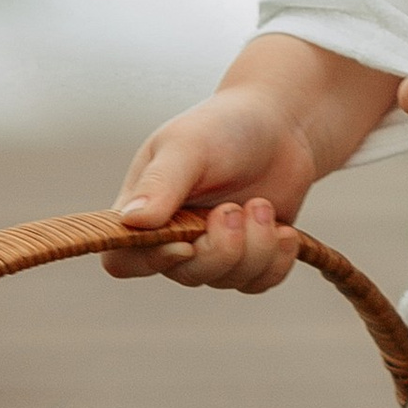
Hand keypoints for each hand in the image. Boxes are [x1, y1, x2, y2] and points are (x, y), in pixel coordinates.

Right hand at [105, 91, 317, 292]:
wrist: (280, 126)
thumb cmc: (223, 128)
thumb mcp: (188, 145)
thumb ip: (160, 183)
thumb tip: (131, 222)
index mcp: (144, 210)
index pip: (123, 258)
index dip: (150, 261)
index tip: (186, 244)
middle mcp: (173, 236)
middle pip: (185, 274)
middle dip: (221, 248)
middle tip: (236, 209)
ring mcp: (212, 249)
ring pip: (227, 280)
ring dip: (255, 247)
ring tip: (262, 205)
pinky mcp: (249, 257)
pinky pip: (259, 282)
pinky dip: (276, 260)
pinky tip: (283, 230)